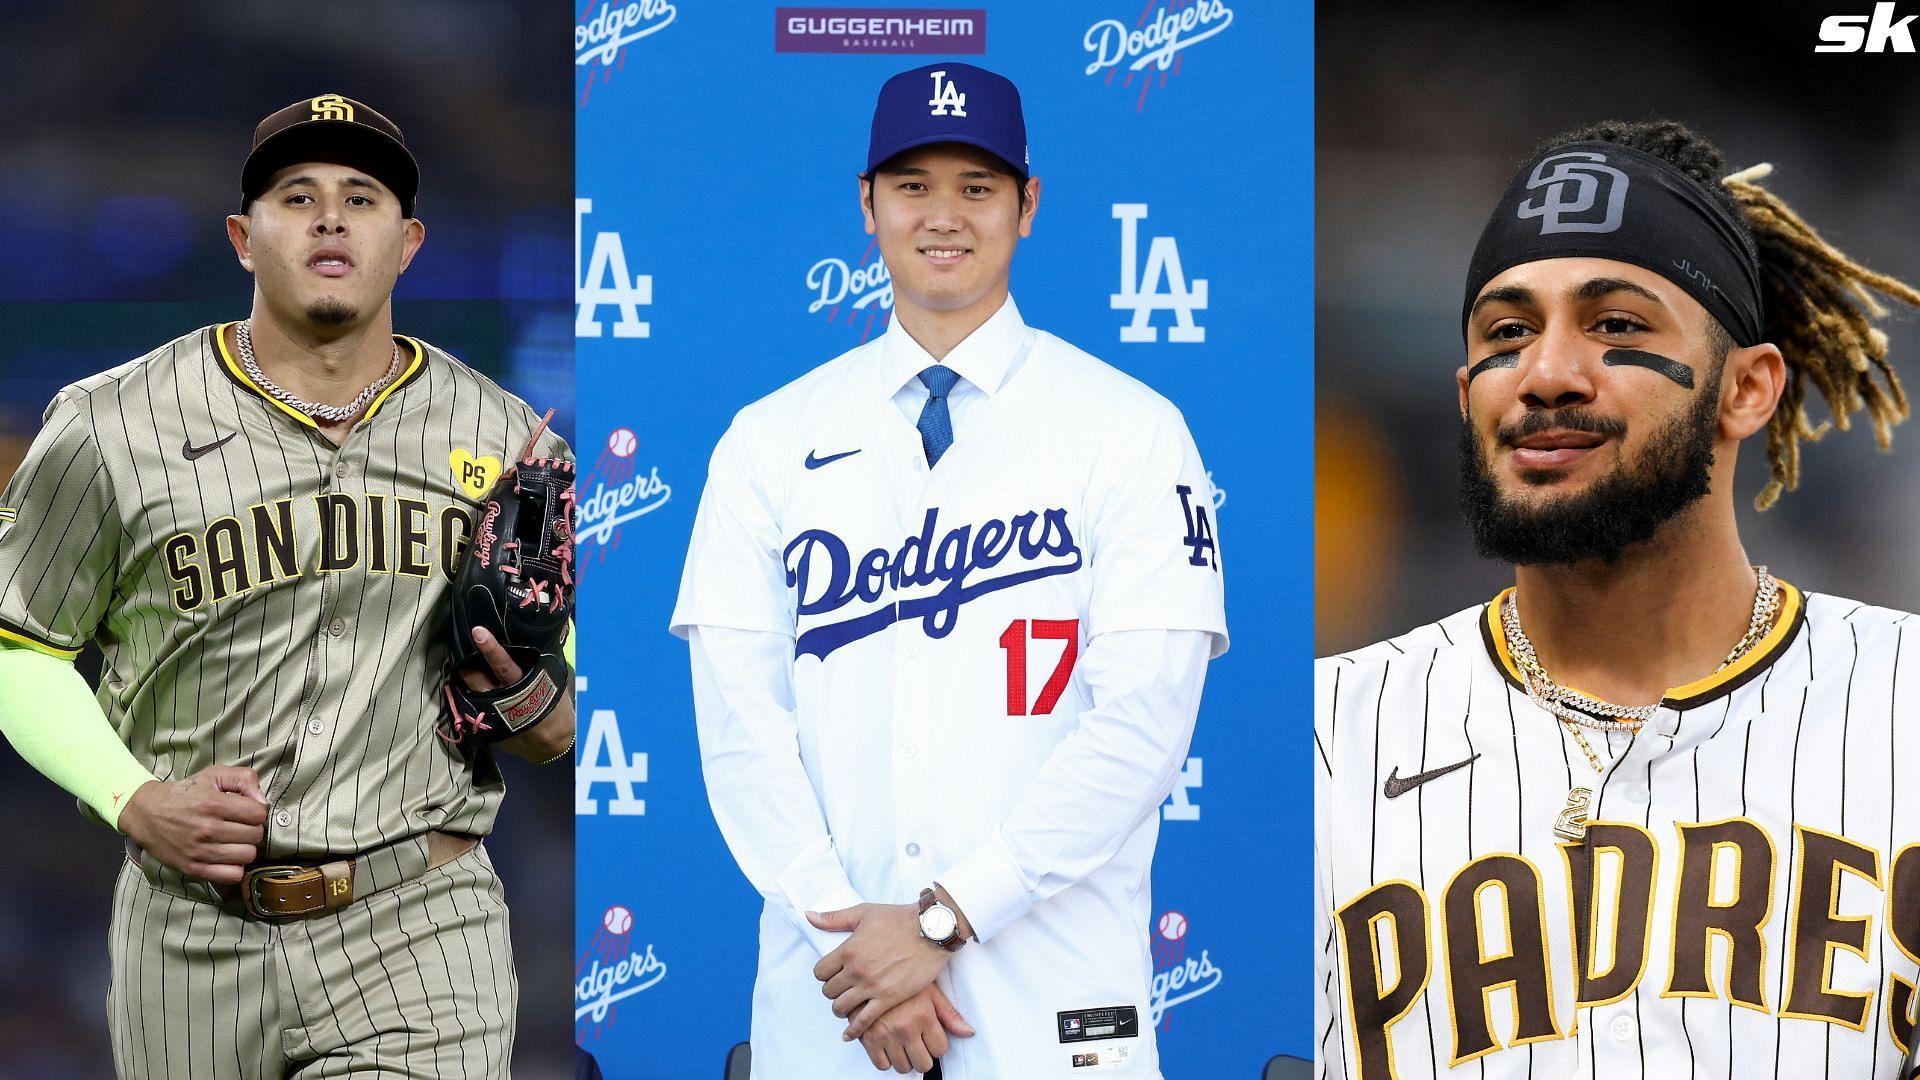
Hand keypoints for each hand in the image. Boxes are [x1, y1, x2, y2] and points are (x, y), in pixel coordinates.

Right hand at [118, 765, 268, 883]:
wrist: (146, 813)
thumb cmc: (184, 793)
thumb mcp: (214, 774)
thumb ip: (244, 779)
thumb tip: (262, 801)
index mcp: (214, 804)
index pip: (258, 814)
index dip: (256, 811)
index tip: (246, 810)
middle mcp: (208, 829)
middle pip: (255, 835)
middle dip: (252, 828)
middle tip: (239, 825)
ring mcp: (200, 851)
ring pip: (247, 855)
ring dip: (245, 847)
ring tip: (234, 840)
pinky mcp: (193, 868)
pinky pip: (231, 875)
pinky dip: (235, 867)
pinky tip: (228, 857)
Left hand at [461, 628, 575, 761]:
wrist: (551, 746)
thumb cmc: (555, 710)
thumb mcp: (552, 685)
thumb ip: (537, 667)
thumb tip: (524, 643)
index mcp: (523, 688)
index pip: (503, 665)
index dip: (490, 648)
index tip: (478, 631)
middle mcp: (502, 702)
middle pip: (476, 678)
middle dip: (465, 661)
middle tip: (458, 645)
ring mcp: (490, 716)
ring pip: (467, 691)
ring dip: (461, 676)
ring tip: (457, 661)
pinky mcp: (484, 727)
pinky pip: (468, 705)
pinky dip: (466, 693)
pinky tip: (465, 684)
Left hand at [810, 902, 952, 1039]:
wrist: (930, 931)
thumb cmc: (899, 919)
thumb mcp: (863, 913)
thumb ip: (834, 918)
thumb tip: (809, 916)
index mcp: (847, 950)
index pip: (819, 972)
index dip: (824, 975)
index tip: (831, 975)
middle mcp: (856, 970)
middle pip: (829, 991)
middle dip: (832, 991)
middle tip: (840, 990)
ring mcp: (871, 986)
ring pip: (841, 1007)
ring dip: (841, 1009)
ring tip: (846, 1007)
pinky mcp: (888, 998)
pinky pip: (863, 1021)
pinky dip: (854, 1030)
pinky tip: (850, 1034)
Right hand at [857, 983, 973, 1073]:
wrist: (871, 968)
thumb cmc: (901, 976)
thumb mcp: (930, 991)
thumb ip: (949, 1015)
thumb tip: (968, 1032)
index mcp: (923, 1015)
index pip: (940, 1050)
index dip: (936, 1044)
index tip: (930, 1037)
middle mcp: (905, 1027)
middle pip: (923, 1064)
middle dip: (922, 1055)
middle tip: (917, 1043)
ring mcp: (886, 1034)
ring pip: (903, 1067)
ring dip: (905, 1058)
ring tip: (902, 1043)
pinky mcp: (868, 1039)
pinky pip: (881, 1065)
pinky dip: (885, 1059)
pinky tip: (888, 1045)